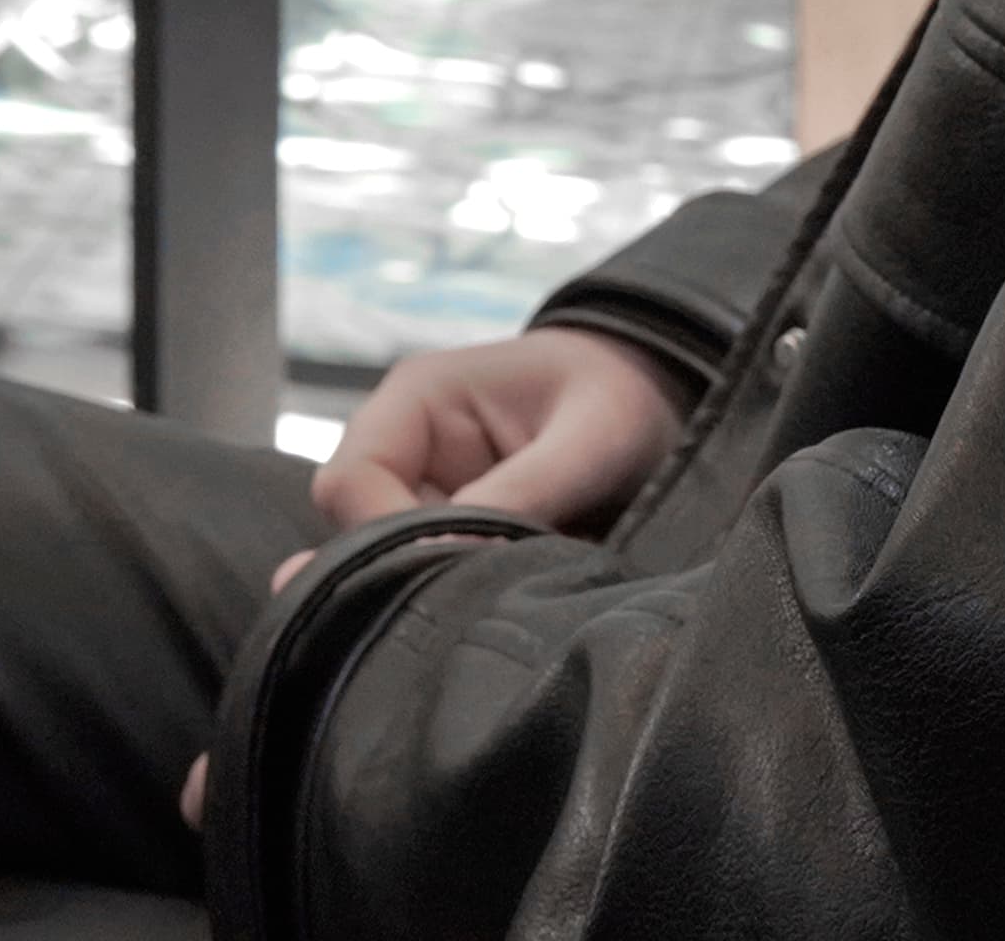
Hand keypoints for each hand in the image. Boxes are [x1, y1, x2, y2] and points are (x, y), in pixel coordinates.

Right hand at [182, 345, 684, 833]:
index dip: (384, 540)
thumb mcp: (590, 438)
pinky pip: (429, 572)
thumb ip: (521, 494)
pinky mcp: (448, 527)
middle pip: (354, 530)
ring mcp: (421, 489)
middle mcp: (404, 443)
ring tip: (501, 602)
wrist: (655, 398)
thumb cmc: (621, 397)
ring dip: (439, 586)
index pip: (348, 483)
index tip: (455, 577)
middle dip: (410, 572)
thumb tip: (451, 559)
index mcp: (418, 399)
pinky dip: (461, 594)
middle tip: (475, 607)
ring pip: (387, 561)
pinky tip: (502, 606)